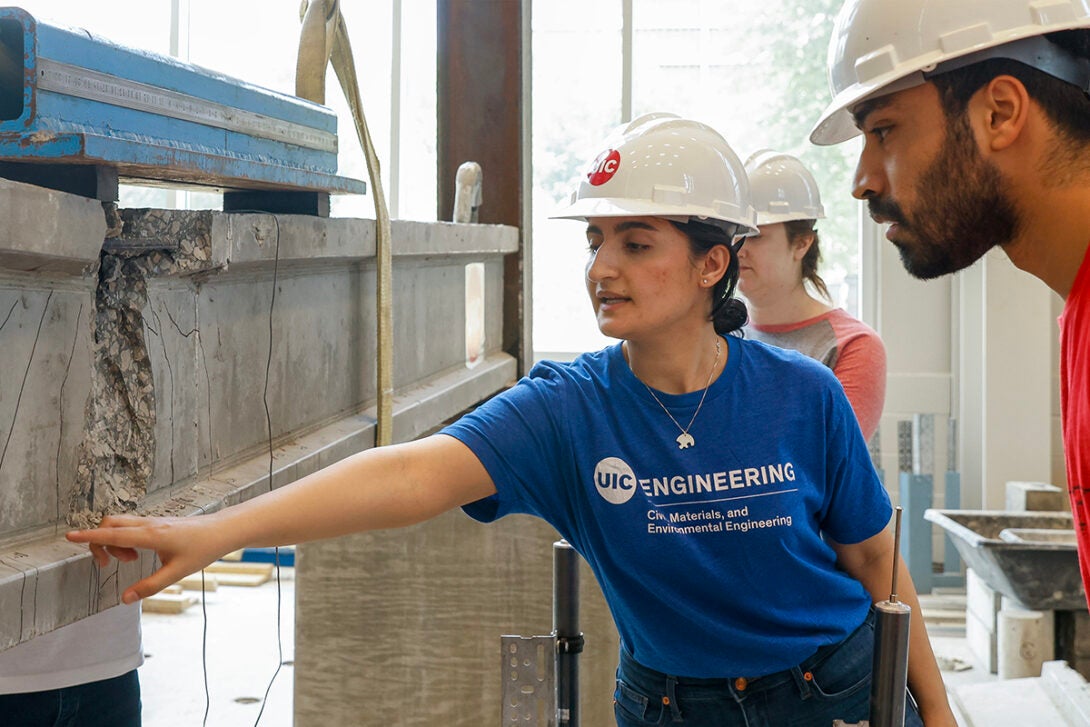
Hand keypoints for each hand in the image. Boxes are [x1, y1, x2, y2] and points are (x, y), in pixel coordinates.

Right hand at [67, 513, 227, 603]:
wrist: (221, 531)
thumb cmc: (202, 549)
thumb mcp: (177, 573)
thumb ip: (150, 586)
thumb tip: (124, 599)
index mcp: (151, 535)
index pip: (114, 534)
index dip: (90, 537)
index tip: (69, 536)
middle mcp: (148, 524)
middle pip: (110, 524)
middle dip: (99, 543)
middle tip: (109, 564)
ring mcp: (152, 521)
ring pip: (119, 524)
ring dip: (114, 542)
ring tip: (130, 561)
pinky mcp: (155, 523)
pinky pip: (129, 526)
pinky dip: (124, 539)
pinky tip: (137, 554)